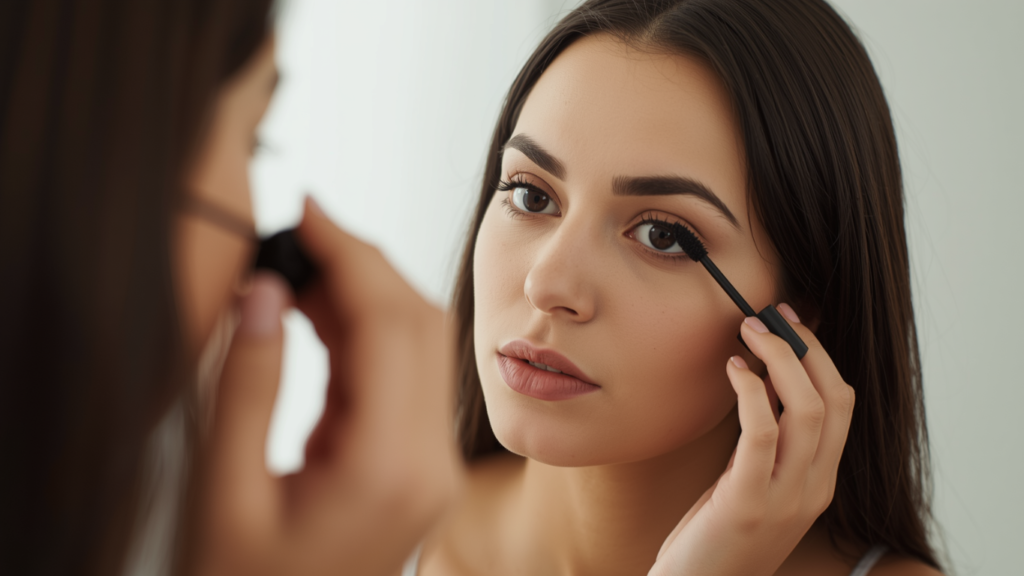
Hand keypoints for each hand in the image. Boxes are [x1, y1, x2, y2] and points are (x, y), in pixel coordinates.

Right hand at [192, 198, 462, 575]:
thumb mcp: (223, 493)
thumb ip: (246, 387)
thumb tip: (266, 290)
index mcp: (390, 467)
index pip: (392, 326)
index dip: (351, 254)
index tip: (309, 207)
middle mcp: (427, 460)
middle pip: (417, 325)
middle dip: (362, 262)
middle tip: (300, 227)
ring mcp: (428, 462)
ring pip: (415, 342)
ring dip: (363, 291)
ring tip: (297, 263)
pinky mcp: (413, 461)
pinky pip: (398, 373)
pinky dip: (362, 329)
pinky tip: (315, 308)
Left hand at [649, 305, 854, 575]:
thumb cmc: (715, 537)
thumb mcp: (752, 486)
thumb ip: (767, 446)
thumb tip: (763, 382)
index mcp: (819, 482)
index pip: (842, 407)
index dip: (820, 358)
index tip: (791, 323)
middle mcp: (813, 489)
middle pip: (832, 401)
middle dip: (805, 348)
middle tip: (770, 317)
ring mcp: (785, 498)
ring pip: (806, 410)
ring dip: (779, 359)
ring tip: (749, 332)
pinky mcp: (748, 501)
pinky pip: (762, 433)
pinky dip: (753, 391)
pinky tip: (734, 370)